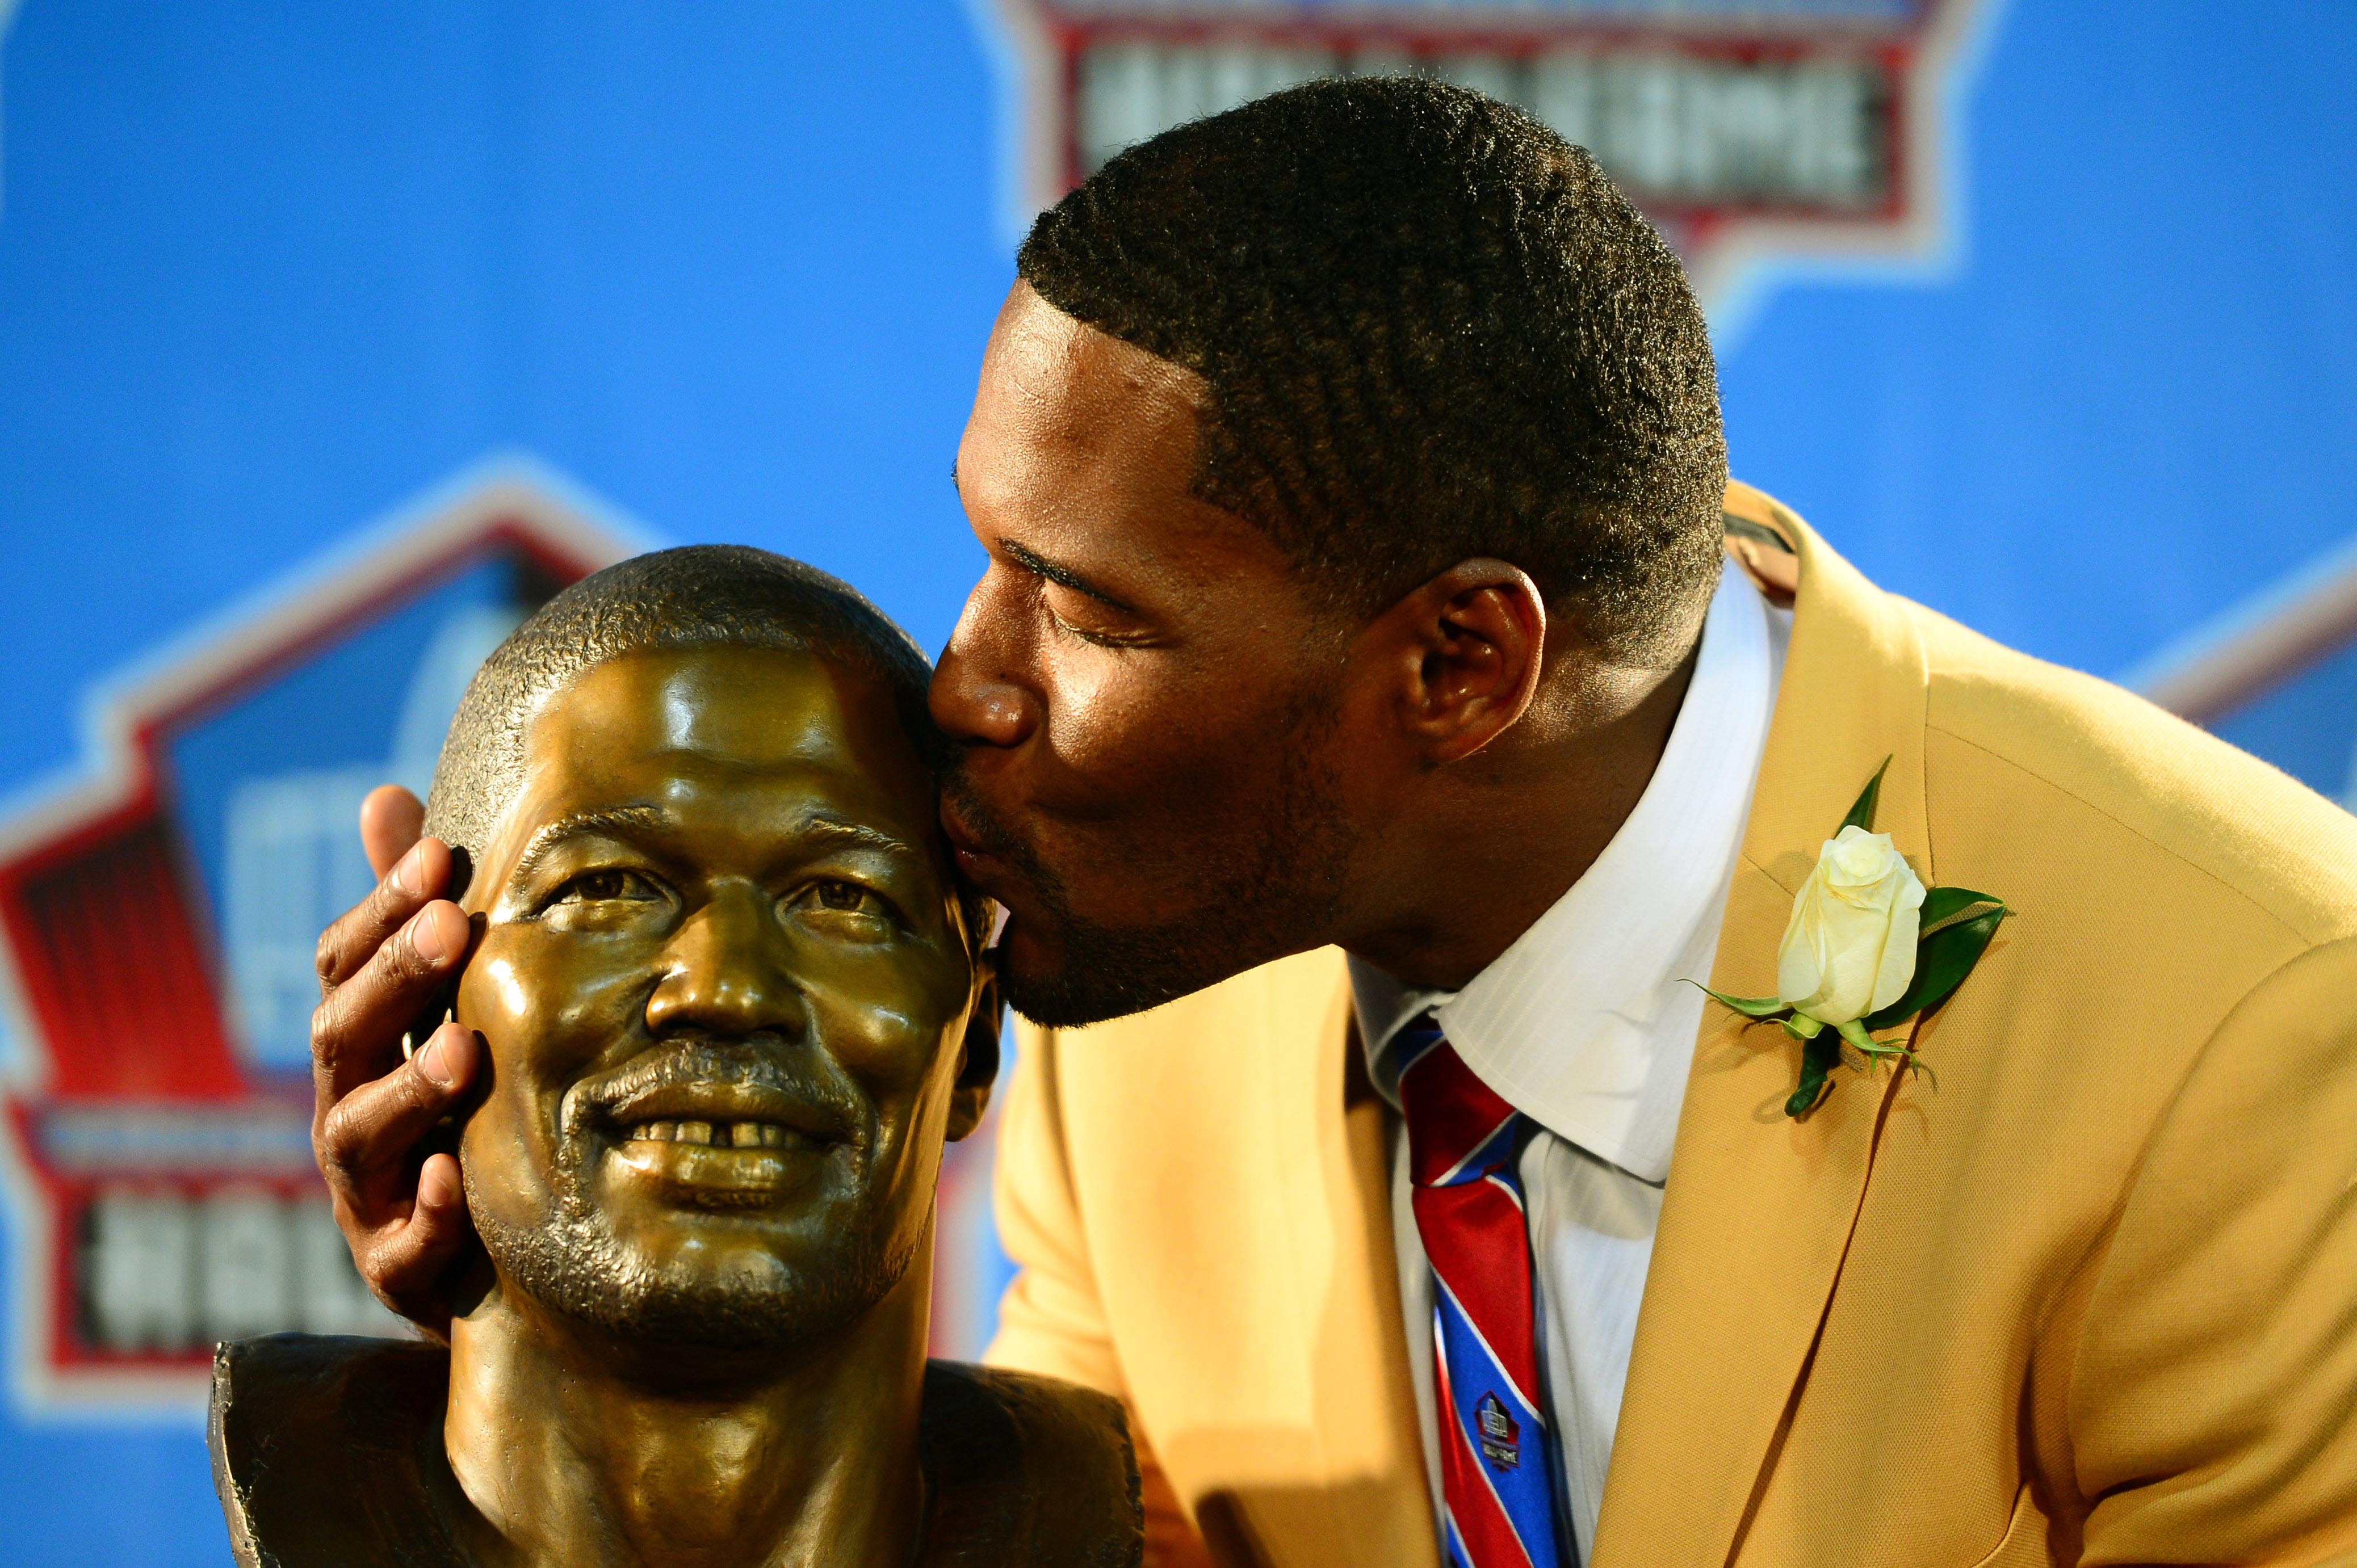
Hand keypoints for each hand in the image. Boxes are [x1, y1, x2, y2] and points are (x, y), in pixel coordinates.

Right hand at [309, 784, 477, 1336]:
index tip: (440, 857)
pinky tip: (453, 1179)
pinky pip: (400, 1249)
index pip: (347, 965)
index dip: (383, 909)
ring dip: (410, 1089)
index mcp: (358, 1044)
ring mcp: (366, 1195)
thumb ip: (410, 912)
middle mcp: (348, 1110)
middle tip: (450, 926)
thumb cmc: (456, 1114)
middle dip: (394, 981)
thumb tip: (386, 795)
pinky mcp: (398, 1271)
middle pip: (345, 1037)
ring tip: (464, 1049)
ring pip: (362, 1138)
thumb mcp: (440, 1010)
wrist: (489, 1263)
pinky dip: (424, 1216)